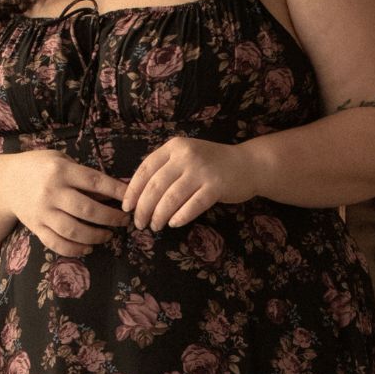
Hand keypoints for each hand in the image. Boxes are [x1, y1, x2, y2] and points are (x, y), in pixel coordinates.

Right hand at [6, 150, 129, 256]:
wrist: (5, 182)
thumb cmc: (39, 167)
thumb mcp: (60, 160)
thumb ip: (84, 175)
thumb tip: (114, 192)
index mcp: (60, 171)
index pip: (95, 182)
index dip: (116, 192)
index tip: (130, 199)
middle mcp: (51, 192)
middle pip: (87, 210)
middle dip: (111, 218)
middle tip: (124, 221)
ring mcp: (42, 213)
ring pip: (73, 231)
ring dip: (96, 236)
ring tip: (108, 235)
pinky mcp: (36, 228)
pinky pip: (57, 244)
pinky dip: (75, 249)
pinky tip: (88, 247)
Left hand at [122, 137, 260, 230]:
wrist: (247, 164)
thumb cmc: (211, 164)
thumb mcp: (186, 157)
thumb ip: (165, 169)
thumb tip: (138, 194)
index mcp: (174, 147)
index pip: (145, 169)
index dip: (133, 190)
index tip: (127, 207)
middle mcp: (186, 156)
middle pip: (156, 186)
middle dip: (143, 208)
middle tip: (139, 223)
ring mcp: (202, 171)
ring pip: (171, 198)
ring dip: (159, 216)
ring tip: (155, 226)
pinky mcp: (216, 187)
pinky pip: (192, 206)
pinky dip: (180, 217)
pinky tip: (173, 224)